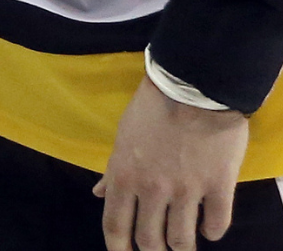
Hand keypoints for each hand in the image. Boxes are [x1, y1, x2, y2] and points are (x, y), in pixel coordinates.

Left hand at [93, 77, 248, 249]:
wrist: (193, 83)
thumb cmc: (152, 105)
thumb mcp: (123, 134)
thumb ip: (113, 168)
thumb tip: (98, 192)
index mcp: (124, 175)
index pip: (114, 227)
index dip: (118, 250)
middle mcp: (152, 189)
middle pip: (149, 242)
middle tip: (159, 247)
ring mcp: (186, 190)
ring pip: (182, 242)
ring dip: (182, 246)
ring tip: (184, 240)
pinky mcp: (218, 187)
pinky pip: (216, 225)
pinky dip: (212, 230)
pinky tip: (208, 225)